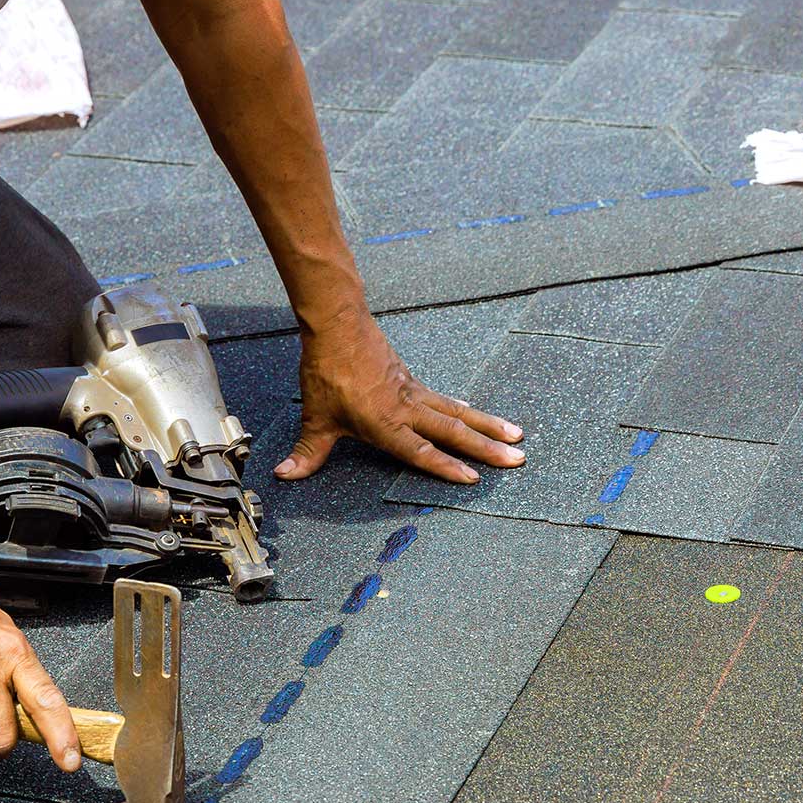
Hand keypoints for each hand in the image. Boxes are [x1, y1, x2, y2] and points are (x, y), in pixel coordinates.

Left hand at [276, 308, 523, 483]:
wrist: (337, 324)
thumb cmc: (327, 371)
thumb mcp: (315, 416)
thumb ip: (308, 450)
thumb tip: (285, 474)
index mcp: (385, 423)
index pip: (421, 451)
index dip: (446, 467)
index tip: (474, 478)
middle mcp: (406, 409)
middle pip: (453, 431)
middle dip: (486, 448)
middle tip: (517, 459)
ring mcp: (412, 393)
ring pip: (457, 413)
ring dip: (487, 425)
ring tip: (517, 436)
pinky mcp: (411, 380)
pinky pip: (444, 399)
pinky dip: (465, 409)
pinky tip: (476, 415)